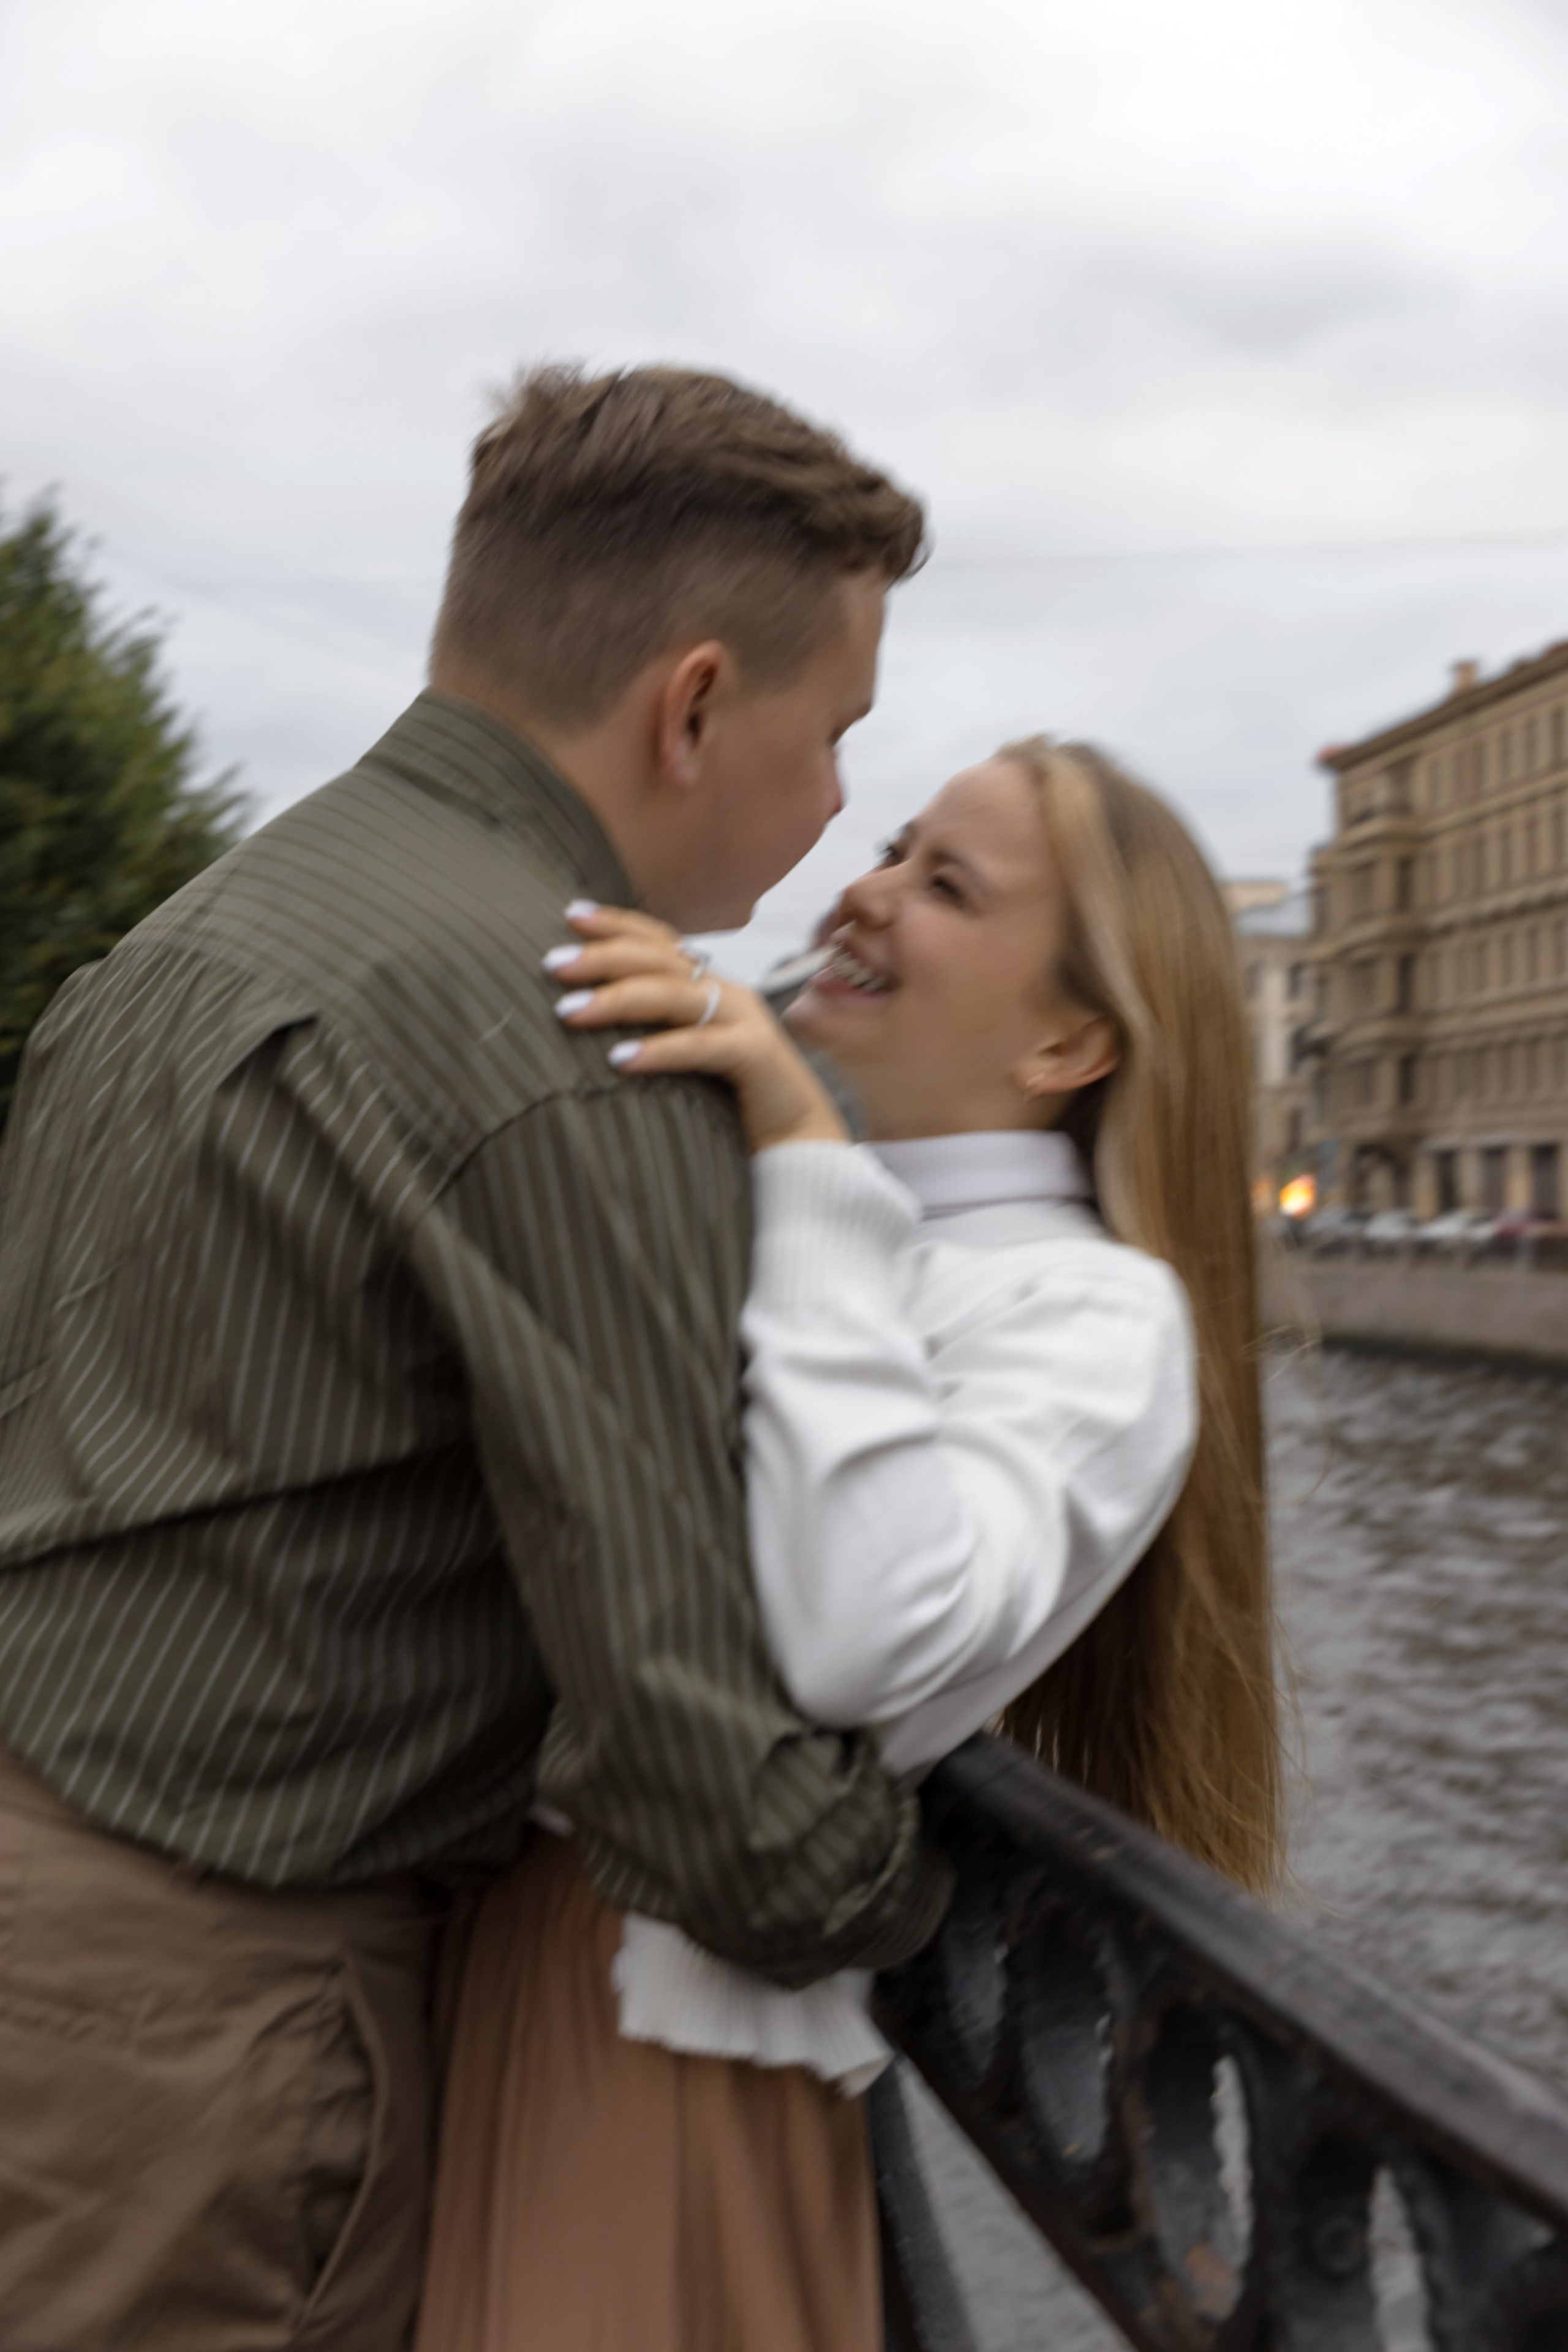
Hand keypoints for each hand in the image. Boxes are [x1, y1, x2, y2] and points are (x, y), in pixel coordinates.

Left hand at [546, 904, 849, 1155]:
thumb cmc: (733, 1097)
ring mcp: (744, 1019)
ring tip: (568, 1012)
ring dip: (617, 999)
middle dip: (602, 957)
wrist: (800, 1135)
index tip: (571, 913)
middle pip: (659, 959)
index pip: (659, 941)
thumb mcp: (688, 1051)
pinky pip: (700, 1045)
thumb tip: (585, 1018)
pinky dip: (658, 1050)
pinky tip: (619, 1060)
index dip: (618, 923)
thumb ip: (655, 1028)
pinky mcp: (755, 1055)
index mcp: (709, 985)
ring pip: (674, 995)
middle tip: (552, 964)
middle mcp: (727, 991)